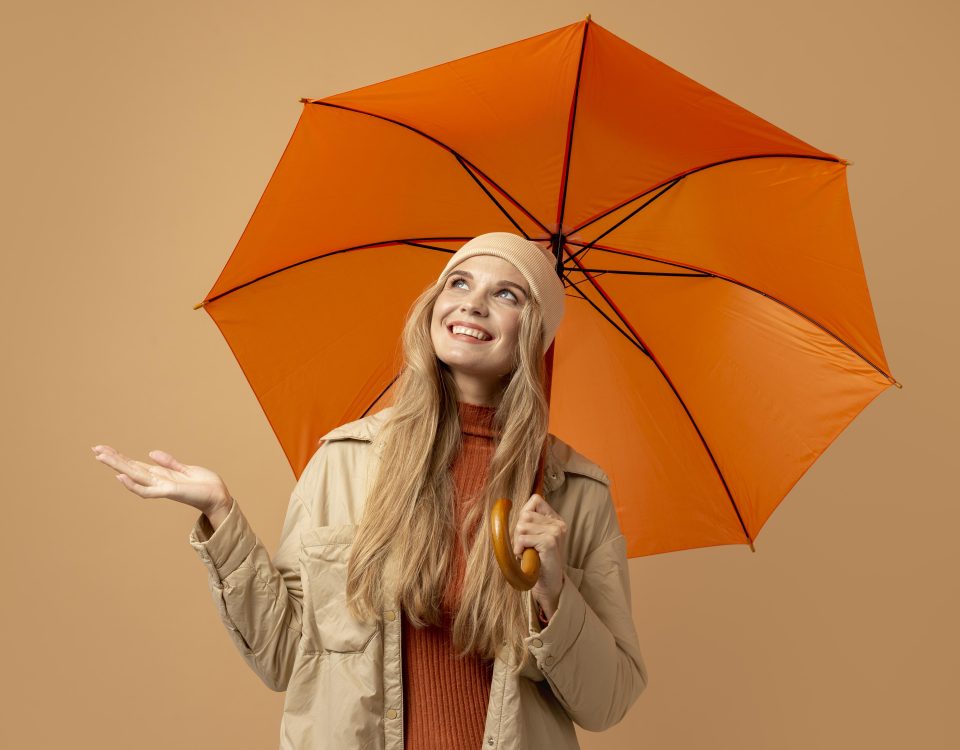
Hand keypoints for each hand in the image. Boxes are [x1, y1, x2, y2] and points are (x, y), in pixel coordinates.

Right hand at [91, 444, 231, 515]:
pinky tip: (121, 476)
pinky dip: (133, 485)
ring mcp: (160, 487)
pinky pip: (147, 490)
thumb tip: (151, 452)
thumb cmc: (203, 484)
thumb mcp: (185, 469)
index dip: (119, 457)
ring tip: (101, 456)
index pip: (135, 464)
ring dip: (117, 466)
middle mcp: (156, 480)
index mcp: (160, 474)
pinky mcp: (168, 491)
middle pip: (130, 468)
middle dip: (113, 459)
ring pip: (134, 476)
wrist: (218, 496)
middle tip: (94, 449)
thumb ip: (169, 462)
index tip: (103, 448)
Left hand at [512, 493, 566, 618]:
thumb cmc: (537, 560)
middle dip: (518, 531)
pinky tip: (526, 557)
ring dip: (518, 541)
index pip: (535, 500)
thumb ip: (528, 521)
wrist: (548, 583)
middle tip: (523, 546)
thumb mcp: (533, 537)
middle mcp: (558, 523)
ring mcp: (555, 532)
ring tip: (526, 552)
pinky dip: (519, 549)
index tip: (524, 530)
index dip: (524, 512)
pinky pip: (523, 538)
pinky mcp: (549, 542)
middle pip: (525, 514)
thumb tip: (507, 504)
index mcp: (555, 519)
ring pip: (522, 526)